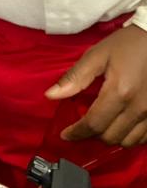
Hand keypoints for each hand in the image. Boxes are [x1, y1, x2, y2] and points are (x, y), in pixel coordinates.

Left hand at [46, 25, 146, 145]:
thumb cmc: (126, 45)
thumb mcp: (96, 55)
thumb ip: (74, 77)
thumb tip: (50, 96)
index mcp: (119, 92)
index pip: (94, 124)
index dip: (77, 133)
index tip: (65, 135)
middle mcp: (138, 108)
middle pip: (110, 137)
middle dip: (91, 135)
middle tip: (80, 125)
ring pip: (128, 142)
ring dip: (110, 137)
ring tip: (99, 125)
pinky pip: (144, 139)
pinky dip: (128, 137)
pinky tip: (119, 125)